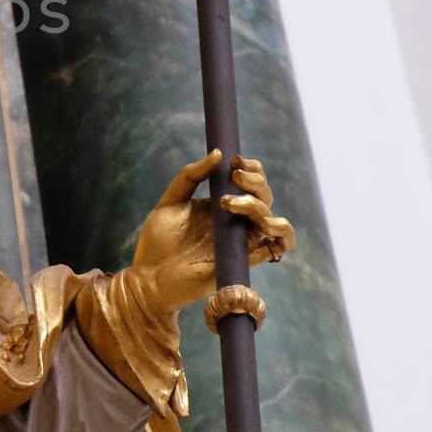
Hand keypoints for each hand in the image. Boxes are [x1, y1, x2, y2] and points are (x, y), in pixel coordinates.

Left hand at [131, 149, 295, 317]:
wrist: (149, 277)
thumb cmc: (158, 241)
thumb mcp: (170, 201)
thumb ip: (191, 176)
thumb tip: (218, 154)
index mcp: (221, 205)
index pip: (250, 182)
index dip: (252, 168)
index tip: (234, 162)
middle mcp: (235, 222)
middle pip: (265, 196)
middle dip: (254, 182)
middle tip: (232, 179)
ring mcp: (241, 241)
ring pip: (273, 219)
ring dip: (261, 206)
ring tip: (233, 205)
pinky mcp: (244, 261)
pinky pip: (276, 248)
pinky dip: (282, 233)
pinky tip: (263, 225)